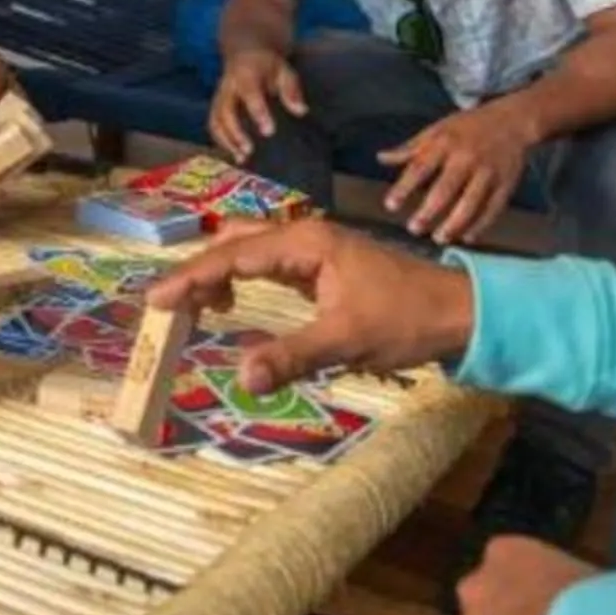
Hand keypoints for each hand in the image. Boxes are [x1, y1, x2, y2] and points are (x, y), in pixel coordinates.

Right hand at [146, 218, 474, 391]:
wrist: (460, 312)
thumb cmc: (406, 319)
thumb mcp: (347, 340)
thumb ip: (292, 356)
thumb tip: (242, 377)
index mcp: (305, 243)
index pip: (232, 255)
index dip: (190, 277)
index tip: (155, 299)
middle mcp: (304, 237)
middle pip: (234, 244)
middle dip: (198, 271)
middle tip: (168, 307)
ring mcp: (313, 249)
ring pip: (249, 250)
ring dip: (219, 273)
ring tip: (195, 307)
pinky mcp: (322, 265)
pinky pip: (267, 263)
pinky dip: (241, 278)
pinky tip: (234, 302)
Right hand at [208, 49, 304, 164]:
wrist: (246, 52)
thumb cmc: (269, 65)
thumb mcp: (284, 69)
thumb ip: (291, 89)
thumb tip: (300, 111)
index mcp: (245, 74)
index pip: (249, 93)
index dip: (257, 112)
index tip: (269, 131)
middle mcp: (227, 86)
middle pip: (225, 111)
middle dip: (235, 132)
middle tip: (250, 150)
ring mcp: (219, 97)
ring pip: (215, 120)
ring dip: (226, 141)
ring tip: (242, 158)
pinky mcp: (216, 106)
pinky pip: (214, 125)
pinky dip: (222, 142)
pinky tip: (237, 156)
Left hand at [382, 101, 535, 246]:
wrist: (512, 120)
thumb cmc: (467, 126)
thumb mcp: (437, 129)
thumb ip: (411, 147)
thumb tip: (380, 158)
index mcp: (445, 143)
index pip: (420, 167)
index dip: (404, 188)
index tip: (390, 205)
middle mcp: (466, 158)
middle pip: (446, 189)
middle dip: (429, 211)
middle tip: (413, 228)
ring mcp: (488, 172)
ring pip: (471, 202)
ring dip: (454, 223)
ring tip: (439, 238)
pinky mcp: (506, 183)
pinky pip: (493, 208)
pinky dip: (481, 225)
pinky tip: (467, 237)